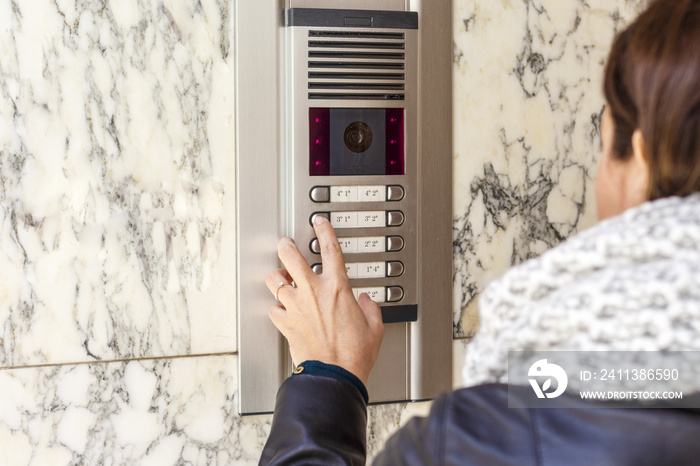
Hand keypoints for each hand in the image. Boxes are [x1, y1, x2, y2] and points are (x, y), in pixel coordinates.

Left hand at [265, 216, 384, 384]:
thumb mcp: (375, 327)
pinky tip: (282, 309)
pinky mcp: (285, 322)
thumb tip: (365, 301)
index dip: (324, 231)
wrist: (335, 375)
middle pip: (290, 255)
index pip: (330, 249)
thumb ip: (370, 309)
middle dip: (285, 246)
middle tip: (286, 244)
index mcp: (337, 287)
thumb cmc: (355, 354)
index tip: (319, 223)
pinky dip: (276, 307)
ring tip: (279, 277)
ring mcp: (296, 306)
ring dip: (276, 277)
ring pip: (274, 279)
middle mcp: (313, 291)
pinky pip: (273, 308)